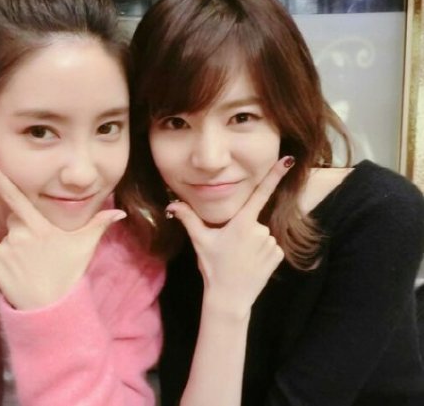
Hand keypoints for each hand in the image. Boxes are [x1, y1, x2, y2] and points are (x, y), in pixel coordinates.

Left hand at [0, 163, 125, 309]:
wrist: (52, 309)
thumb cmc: (68, 275)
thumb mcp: (85, 246)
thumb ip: (100, 224)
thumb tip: (120, 213)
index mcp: (39, 226)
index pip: (15, 197)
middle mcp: (19, 235)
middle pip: (15, 219)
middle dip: (23, 227)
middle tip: (39, 249)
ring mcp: (5, 251)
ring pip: (5, 239)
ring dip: (13, 248)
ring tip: (30, 265)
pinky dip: (1, 263)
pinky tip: (17, 273)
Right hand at [166, 157, 291, 318]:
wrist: (229, 299)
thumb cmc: (213, 267)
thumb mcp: (200, 240)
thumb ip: (188, 218)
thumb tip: (172, 205)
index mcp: (242, 222)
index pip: (260, 192)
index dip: (275, 175)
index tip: (288, 159)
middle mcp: (259, 230)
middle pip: (253, 220)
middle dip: (244, 229)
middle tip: (231, 248)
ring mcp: (270, 243)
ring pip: (262, 234)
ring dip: (254, 241)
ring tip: (240, 258)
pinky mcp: (278, 256)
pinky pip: (271, 246)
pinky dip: (263, 252)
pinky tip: (252, 263)